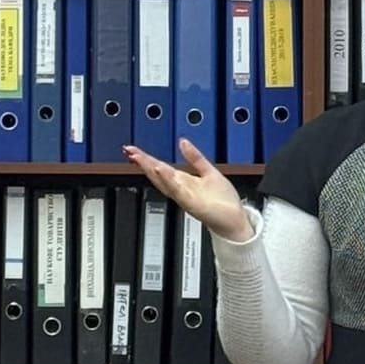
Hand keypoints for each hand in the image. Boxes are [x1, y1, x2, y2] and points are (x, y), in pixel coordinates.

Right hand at [123, 139, 252, 240]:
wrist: (234, 221)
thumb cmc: (223, 201)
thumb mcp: (209, 171)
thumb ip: (195, 157)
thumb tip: (183, 142)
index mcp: (184, 181)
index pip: (161, 167)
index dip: (146, 158)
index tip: (133, 149)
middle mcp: (181, 189)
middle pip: (157, 174)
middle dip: (143, 163)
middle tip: (130, 151)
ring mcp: (185, 197)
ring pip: (164, 182)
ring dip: (152, 171)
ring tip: (141, 159)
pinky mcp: (192, 203)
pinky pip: (178, 191)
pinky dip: (169, 180)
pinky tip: (161, 170)